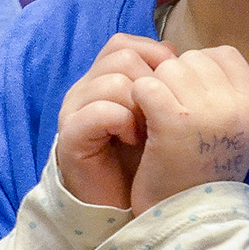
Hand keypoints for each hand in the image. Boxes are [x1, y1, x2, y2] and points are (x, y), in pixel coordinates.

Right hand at [55, 34, 174, 209]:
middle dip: (152, 81)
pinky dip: (123, 121)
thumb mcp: (156, 116)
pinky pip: (99, 111)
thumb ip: (160, 84)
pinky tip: (135, 139)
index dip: (154, 55)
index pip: (123, 44)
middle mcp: (84, 89)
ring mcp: (74, 110)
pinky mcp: (71, 136)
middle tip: (164, 111)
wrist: (117, 206)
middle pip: (121, 56)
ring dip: (140, 104)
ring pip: (112, 81)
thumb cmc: (140, 160)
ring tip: (151, 129)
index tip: (175, 84)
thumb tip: (177, 53)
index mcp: (101, 78)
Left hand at [127, 46, 248, 215]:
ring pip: (168, 69)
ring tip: (153, 120)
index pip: (226, 55)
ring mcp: (204, 112)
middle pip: (193, 59)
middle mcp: (234, 106)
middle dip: (174, 79)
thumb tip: (198, 61)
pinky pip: (147, 86)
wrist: (187, 224)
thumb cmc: (203, 176)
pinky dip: (137, 100)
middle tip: (166, 111)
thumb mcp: (233, 135)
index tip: (188, 95)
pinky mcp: (172, 122)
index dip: (201, 68)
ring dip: (154, 89)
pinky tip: (140, 123)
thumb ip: (224, 97)